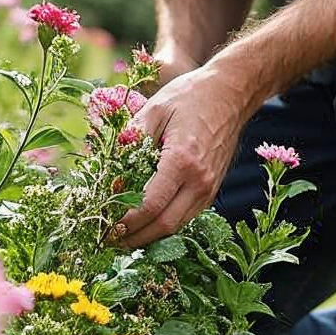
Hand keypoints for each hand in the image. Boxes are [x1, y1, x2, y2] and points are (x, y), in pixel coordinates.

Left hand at [114, 64, 254, 248]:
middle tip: (108, 241)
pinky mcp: (212, 189)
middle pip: (164, 224)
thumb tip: (111, 175)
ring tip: (122, 238)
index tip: (104, 226)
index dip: (126, 221)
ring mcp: (210, 187)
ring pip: (177, 225)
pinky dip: (164, 224)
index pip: (151, 204)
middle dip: (135, 237)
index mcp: (183, 160)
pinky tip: (144, 223)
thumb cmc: (190, 96)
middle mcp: (200, 180)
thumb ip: (131, 141)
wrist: (230, 92)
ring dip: (149, 236)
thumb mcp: (154, 108)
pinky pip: (186, 215)